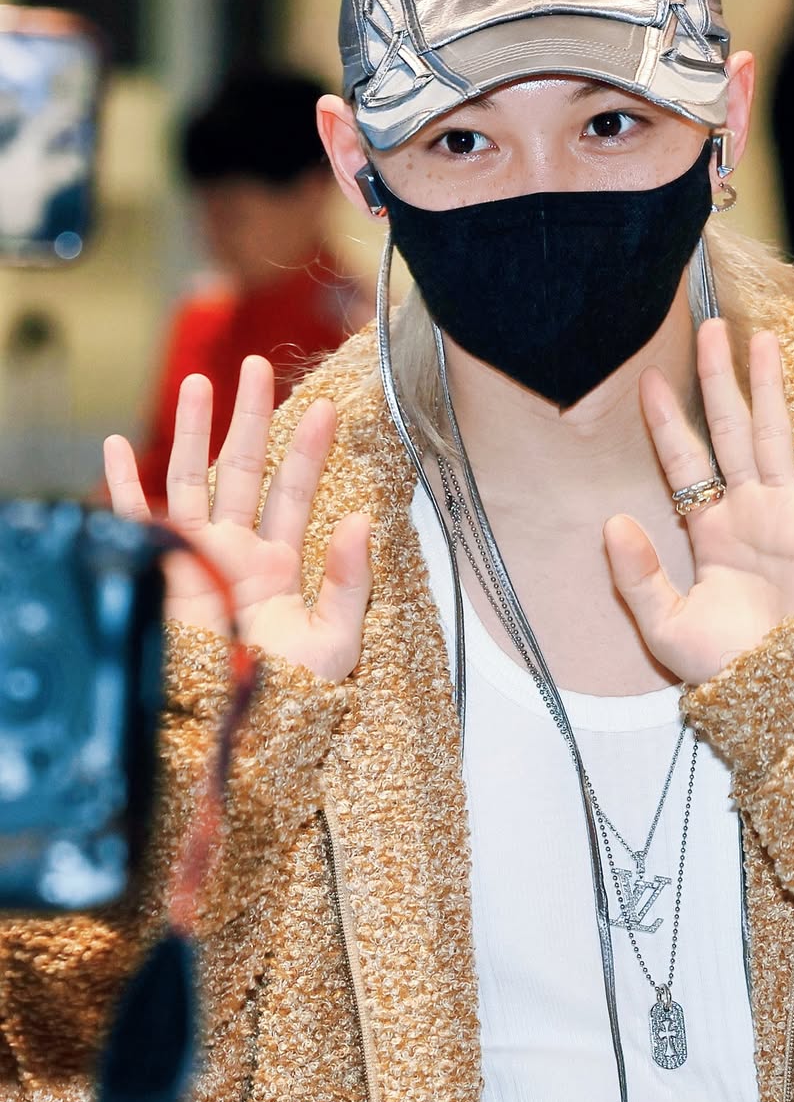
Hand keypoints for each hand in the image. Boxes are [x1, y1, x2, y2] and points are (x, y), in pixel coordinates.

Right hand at [104, 355, 371, 680]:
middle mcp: (238, 553)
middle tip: (257, 367)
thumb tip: (366, 519)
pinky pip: (138, 520)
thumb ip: (352, 580)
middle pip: (244, 469)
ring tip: (200, 381)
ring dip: (194, 431)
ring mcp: (196, 559)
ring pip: (194, 480)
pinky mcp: (161, 573)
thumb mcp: (337, 640)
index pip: (296, 491)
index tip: (327, 409)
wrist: (237, 734)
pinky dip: (126, 484)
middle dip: (250, 417)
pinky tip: (120, 445)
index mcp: (281, 565)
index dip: (309, 449)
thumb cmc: (290, 699)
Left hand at [604, 320, 793, 684]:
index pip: (682, 462)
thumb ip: (636, 577)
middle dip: (717, 381)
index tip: (644, 378)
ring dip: (769, 388)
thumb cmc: (728, 667)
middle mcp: (747, 511)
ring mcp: (788, 515)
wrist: (785, 693)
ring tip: (762, 338)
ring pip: (775, 435)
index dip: (663, 421)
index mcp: (708, 530)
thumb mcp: (665, 626)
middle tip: (707, 328)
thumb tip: (610, 522)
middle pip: (727, 430)